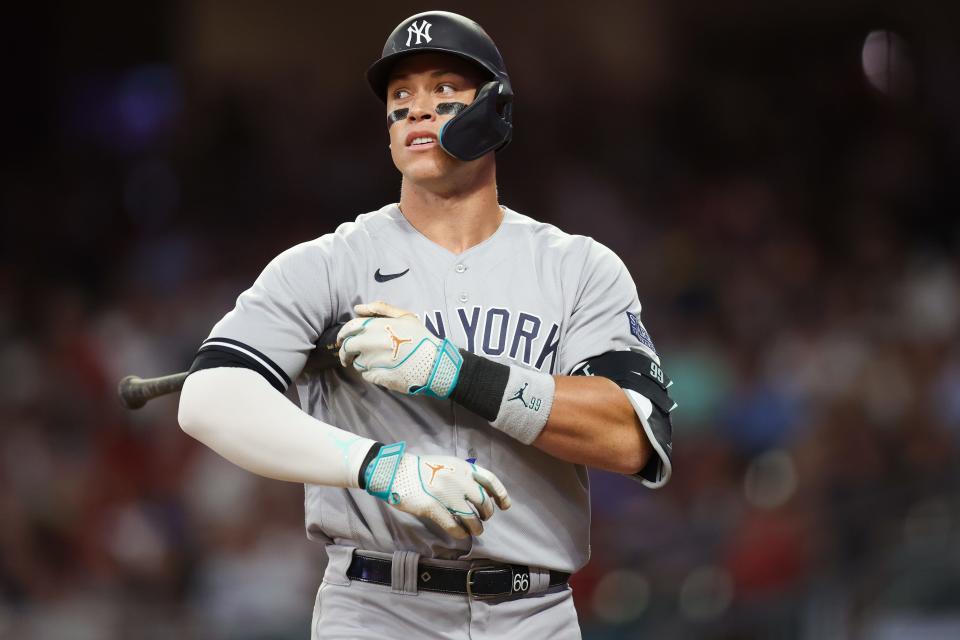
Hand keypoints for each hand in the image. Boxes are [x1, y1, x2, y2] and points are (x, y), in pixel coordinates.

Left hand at [337, 301, 462, 397]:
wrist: (435, 363)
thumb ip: (380, 308)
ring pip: (357, 363)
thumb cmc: (421, 338)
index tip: (342, 340)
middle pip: (347, 348)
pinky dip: (371, 374)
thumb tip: (358, 308)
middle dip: (346, 352)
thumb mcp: (405, 316)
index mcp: (376, 326)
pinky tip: (385, 370)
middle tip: (349, 356)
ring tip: (379, 361)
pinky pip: (366, 375)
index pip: (349, 328)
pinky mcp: (378, 377)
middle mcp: (371, 343)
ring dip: (362, 362)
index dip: (343, 334)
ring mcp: (373, 362)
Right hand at [363, 442, 511, 537]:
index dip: (501, 495)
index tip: (505, 506)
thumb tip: (480, 491)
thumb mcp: (448, 463)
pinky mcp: (432, 508)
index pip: (490, 480)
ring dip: (476, 527)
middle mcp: (458, 479)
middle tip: (483, 519)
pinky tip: (461, 534)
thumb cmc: (422, 469)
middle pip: (483, 502)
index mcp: (462, 467)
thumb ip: (464, 474)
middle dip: (487, 513)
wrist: (396, 470)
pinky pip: (453, 526)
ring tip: (475, 530)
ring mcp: (446, 494)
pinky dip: (460, 533)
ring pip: (471, 517)